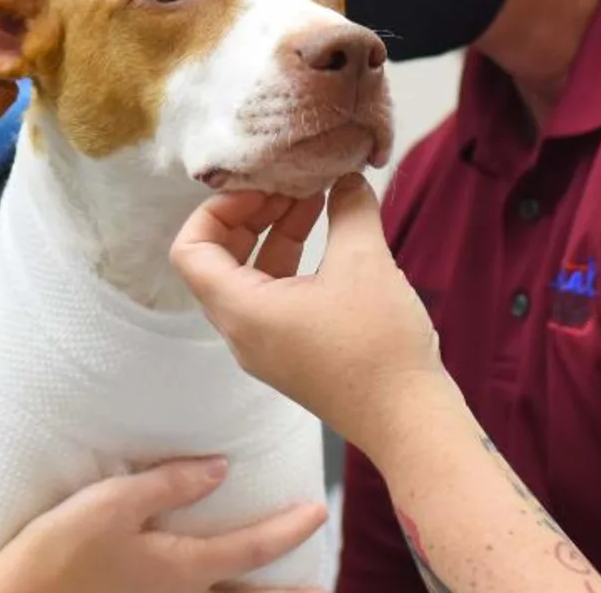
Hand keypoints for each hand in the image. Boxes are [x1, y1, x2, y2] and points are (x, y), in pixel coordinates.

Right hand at [0, 457, 327, 592]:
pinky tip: (211, 590)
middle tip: (320, 587)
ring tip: (279, 592)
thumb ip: (169, 484)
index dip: (290, 529)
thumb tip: (222, 469)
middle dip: (287, 592)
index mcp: (183, 568)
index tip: (320, 511)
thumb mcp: (111, 504)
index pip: (253, 548)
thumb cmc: (58, 553)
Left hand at [169, 173, 450, 455]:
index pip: (190, 250)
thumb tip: (347, 179)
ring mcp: (266, 348)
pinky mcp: (292, 356)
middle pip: (217, 261)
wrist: (409, 420)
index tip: (262, 186)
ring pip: (250, 278)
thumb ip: (350, 209)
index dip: (218, 209)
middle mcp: (242, 332)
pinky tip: (332, 240)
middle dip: (251, 216)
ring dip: (277, 235)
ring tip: (318, 201)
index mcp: (241, 311)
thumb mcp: (364, 262)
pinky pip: (274, 299)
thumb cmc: (378, 348)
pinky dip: (293, 263)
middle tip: (292, 186)